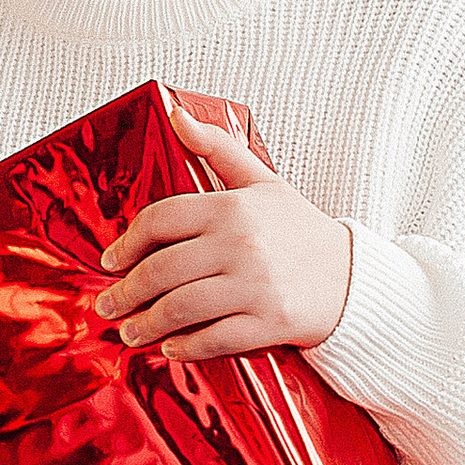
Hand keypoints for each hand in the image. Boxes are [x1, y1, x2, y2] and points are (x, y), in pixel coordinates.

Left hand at [93, 103, 353, 359]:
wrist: (355, 279)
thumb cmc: (302, 231)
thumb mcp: (262, 181)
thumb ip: (216, 148)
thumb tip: (176, 115)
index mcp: (233, 208)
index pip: (161, 220)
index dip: (127, 242)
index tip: (111, 261)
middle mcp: (241, 245)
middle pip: (162, 270)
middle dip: (126, 292)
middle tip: (109, 304)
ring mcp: (255, 286)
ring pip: (181, 308)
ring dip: (147, 324)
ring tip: (130, 331)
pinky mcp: (269, 322)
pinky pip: (214, 338)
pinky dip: (186, 347)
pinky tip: (170, 348)